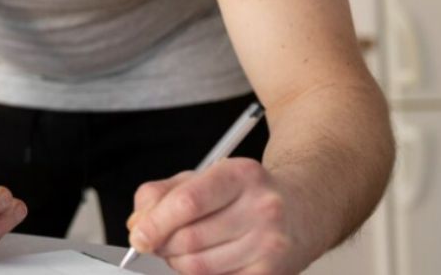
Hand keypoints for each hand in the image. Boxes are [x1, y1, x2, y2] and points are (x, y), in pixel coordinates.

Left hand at [127, 158, 311, 274]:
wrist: (302, 209)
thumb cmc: (245, 193)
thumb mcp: (203, 177)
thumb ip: (162, 194)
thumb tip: (138, 224)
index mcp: (240, 175)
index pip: (187, 203)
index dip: (154, 224)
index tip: (138, 236)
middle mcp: (262, 207)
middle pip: (189, 239)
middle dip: (162, 246)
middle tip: (157, 243)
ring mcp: (270, 244)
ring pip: (200, 266)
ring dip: (178, 263)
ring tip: (182, 251)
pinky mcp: (272, 273)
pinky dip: (201, 274)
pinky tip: (206, 261)